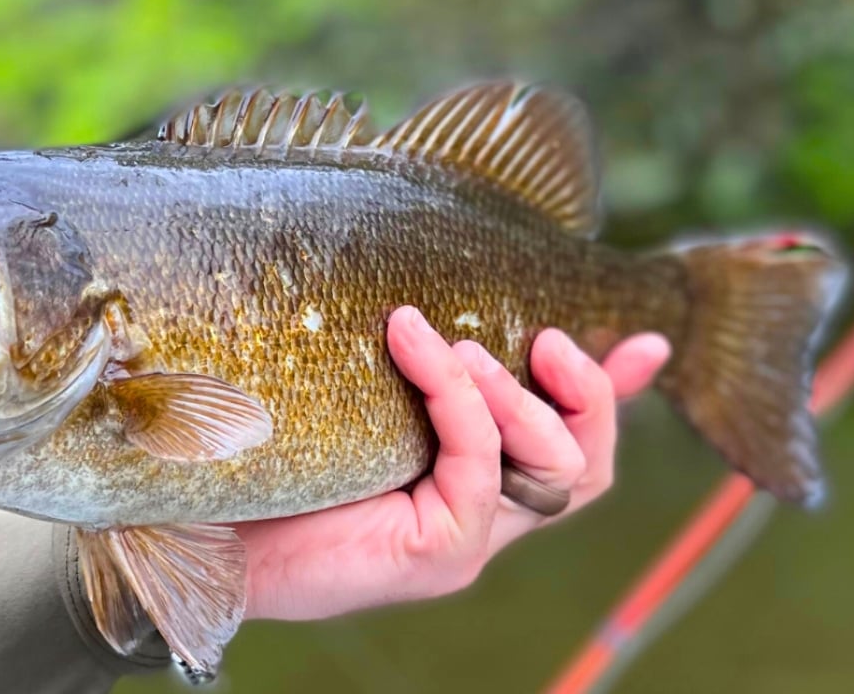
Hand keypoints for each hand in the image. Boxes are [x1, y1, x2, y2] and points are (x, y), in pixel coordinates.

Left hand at [236, 307, 670, 620]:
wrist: (203, 528)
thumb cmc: (270, 458)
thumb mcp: (353, 397)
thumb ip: (405, 368)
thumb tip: (417, 298)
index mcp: (470, 484)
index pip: (574, 445)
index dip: (617, 395)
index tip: (649, 342)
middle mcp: (480, 518)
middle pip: (589, 464)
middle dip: (587, 392)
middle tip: (547, 337)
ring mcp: (465, 543)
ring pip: (559, 469)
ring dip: (517, 392)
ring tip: (456, 343)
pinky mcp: (437, 556)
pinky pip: (482, 467)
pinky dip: (459, 400)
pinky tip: (417, 348)